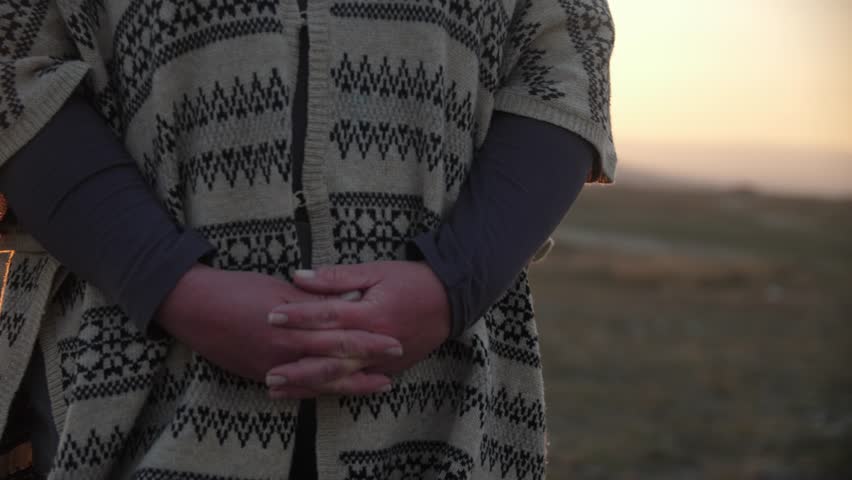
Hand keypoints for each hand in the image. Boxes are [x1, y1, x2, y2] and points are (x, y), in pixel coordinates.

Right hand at [155, 263, 402, 393]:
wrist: (192, 306)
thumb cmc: (236, 289)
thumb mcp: (279, 289)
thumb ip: (313, 302)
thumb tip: (346, 305)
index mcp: (293, 325)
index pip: (341, 335)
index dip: (370, 339)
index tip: (395, 340)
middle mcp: (285, 351)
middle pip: (336, 362)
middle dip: (368, 365)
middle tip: (396, 365)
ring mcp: (272, 367)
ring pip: (320, 381)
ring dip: (350, 385)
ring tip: (376, 386)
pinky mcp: (259, 375)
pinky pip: (295, 389)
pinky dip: (318, 392)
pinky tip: (334, 394)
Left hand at [264, 261, 450, 397]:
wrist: (451, 300)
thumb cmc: (412, 280)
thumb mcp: (376, 271)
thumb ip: (337, 277)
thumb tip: (300, 276)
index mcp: (371, 313)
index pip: (328, 315)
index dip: (298, 316)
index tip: (271, 316)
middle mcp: (376, 342)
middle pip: (330, 357)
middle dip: (297, 365)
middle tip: (267, 371)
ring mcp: (383, 360)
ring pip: (340, 378)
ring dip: (308, 385)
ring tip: (278, 390)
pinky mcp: (390, 369)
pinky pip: (356, 384)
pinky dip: (331, 390)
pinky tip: (309, 394)